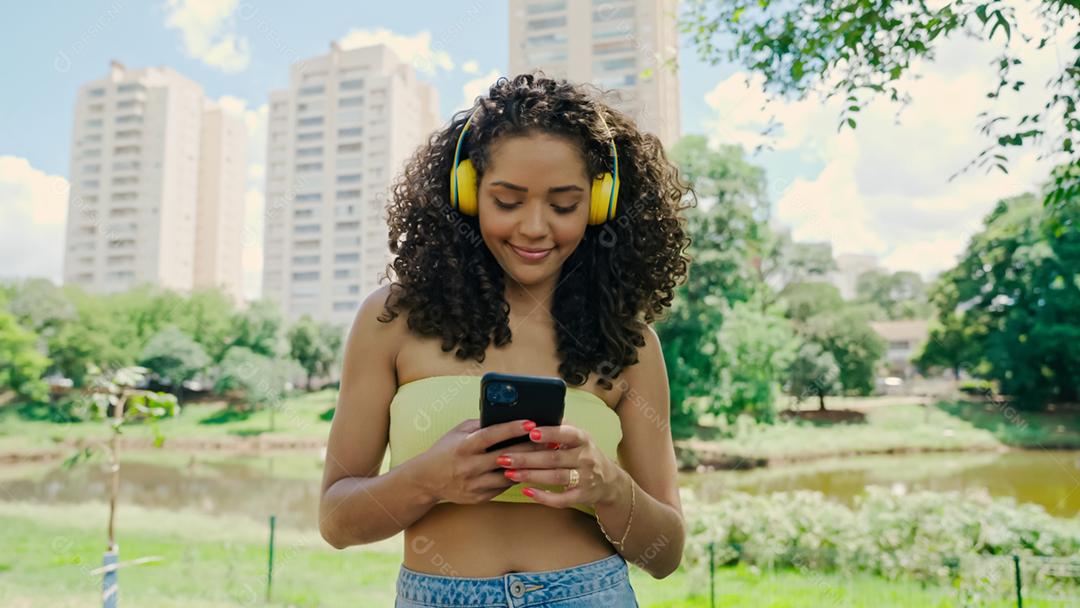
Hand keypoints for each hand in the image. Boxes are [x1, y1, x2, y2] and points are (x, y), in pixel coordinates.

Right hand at [416, 418, 551, 504]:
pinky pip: (503, 487)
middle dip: (530, 448)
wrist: (426, 480)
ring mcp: (474, 484)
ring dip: (528, 467)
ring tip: (546, 457)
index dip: (511, 428)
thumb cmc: (445, 450)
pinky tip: (531, 471)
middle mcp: (469, 466)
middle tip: (550, 440)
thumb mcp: (457, 432)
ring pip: (508, 476)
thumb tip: (505, 417)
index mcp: (464, 446)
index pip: (491, 435)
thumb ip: (479, 425)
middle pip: (506, 456)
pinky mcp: (479, 497)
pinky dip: (517, 478)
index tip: (531, 423)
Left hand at [494, 423, 620, 508]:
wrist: (609, 481)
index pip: (567, 433)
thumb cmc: (584, 453)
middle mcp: (585, 457)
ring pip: (555, 477)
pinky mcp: (581, 496)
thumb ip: (560, 427)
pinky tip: (526, 492)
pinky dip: (543, 496)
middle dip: (527, 458)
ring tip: (509, 473)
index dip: (549, 433)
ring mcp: (585, 478)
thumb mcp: (578, 437)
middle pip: (554, 458)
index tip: (530, 432)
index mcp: (583, 439)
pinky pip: (561, 499)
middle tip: (505, 457)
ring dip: (530, 475)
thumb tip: (533, 415)